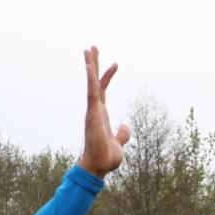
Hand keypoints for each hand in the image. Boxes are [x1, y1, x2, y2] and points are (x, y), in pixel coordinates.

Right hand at [79, 46, 129, 177]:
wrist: (99, 166)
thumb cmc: (106, 157)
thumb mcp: (119, 143)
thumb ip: (122, 134)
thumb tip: (125, 125)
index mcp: (101, 114)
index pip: (103, 91)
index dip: (108, 77)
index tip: (115, 63)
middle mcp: (95, 109)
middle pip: (95, 82)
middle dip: (94, 64)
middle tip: (92, 47)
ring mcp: (93, 111)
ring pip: (91, 83)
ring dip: (90, 66)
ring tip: (88, 49)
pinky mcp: (93, 114)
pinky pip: (92, 93)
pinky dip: (91, 79)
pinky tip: (90, 66)